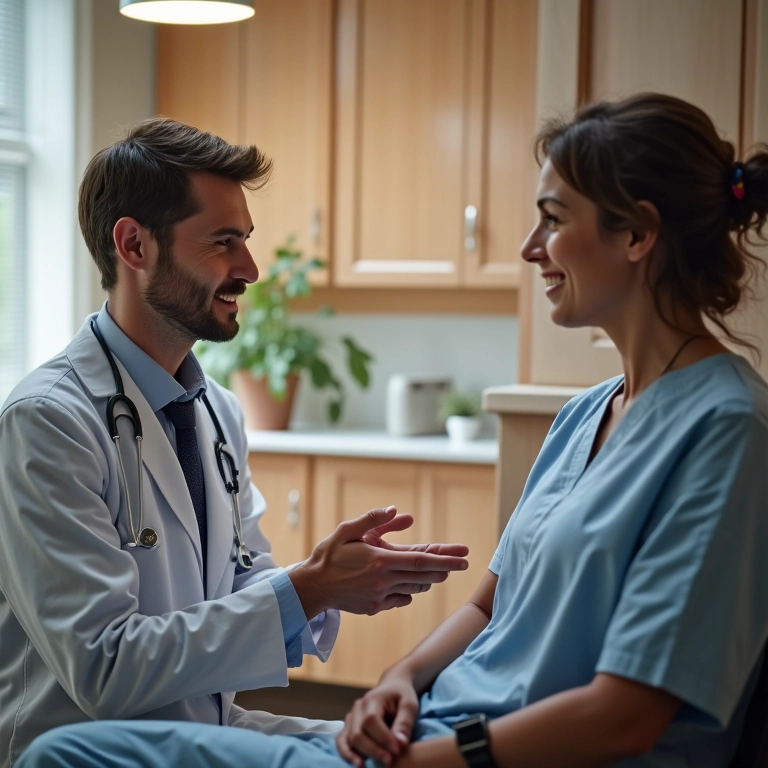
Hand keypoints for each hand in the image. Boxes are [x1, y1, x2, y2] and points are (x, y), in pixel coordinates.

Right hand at [289, 506, 468, 618]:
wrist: (312, 587)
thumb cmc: (329, 555)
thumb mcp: (348, 530)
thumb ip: (373, 519)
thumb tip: (399, 510)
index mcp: (380, 560)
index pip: (422, 560)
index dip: (446, 559)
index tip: (464, 557)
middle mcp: (384, 580)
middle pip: (425, 576)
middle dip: (446, 568)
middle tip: (462, 562)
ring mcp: (380, 597)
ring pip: (415, 587)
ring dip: (430, 579)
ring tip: (440, 570)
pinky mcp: (375, 608)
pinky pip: (401, 598)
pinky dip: (409, 590)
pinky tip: (410, 583)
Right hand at [336, 674, 418, 766]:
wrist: (392, 686)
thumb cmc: (402, 695)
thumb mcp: (409, 704)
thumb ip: (405, 723)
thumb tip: (400, 744)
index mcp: (372, 699)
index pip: (371, 721)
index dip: (383, 738)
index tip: (398, 751)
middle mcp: (358, 708)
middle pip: (358, 733)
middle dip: (374, 750)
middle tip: (391, 761)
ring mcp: (352, 717)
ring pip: (349, 739)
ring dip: (361, 755)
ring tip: (375, 767)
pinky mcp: (349, 726)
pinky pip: (341, 741)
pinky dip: (347, 754)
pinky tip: (358, 764)